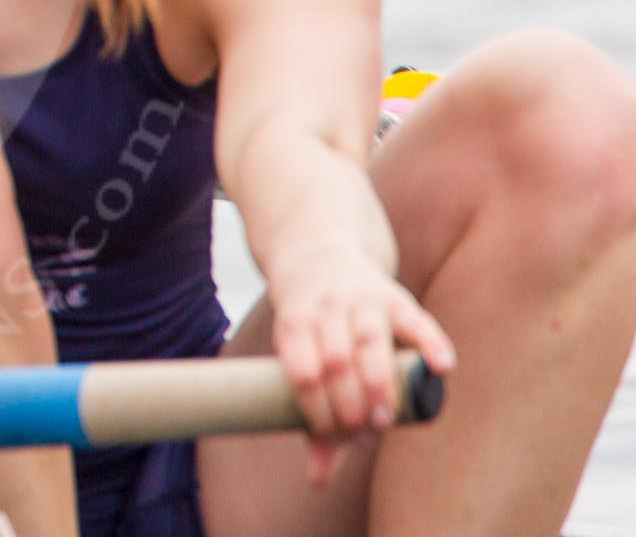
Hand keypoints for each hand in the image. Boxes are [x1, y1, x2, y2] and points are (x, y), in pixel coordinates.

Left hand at [263, 236, 455, 484]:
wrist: (318, 255)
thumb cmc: (311, 329)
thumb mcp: (300, 360)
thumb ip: (314, 419)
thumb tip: (316, 481)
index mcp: (293, 324)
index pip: (302, 373)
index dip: (319, 410)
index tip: (338, 438)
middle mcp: (325, 309)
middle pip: (335, 362)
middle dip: (351, 404)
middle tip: (366, 434)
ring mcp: (361, 300)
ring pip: (370, 342)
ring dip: (379, 384)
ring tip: (387, 419)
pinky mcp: (395, 297)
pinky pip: (416, 320)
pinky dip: (431, 344)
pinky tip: (442, 369)